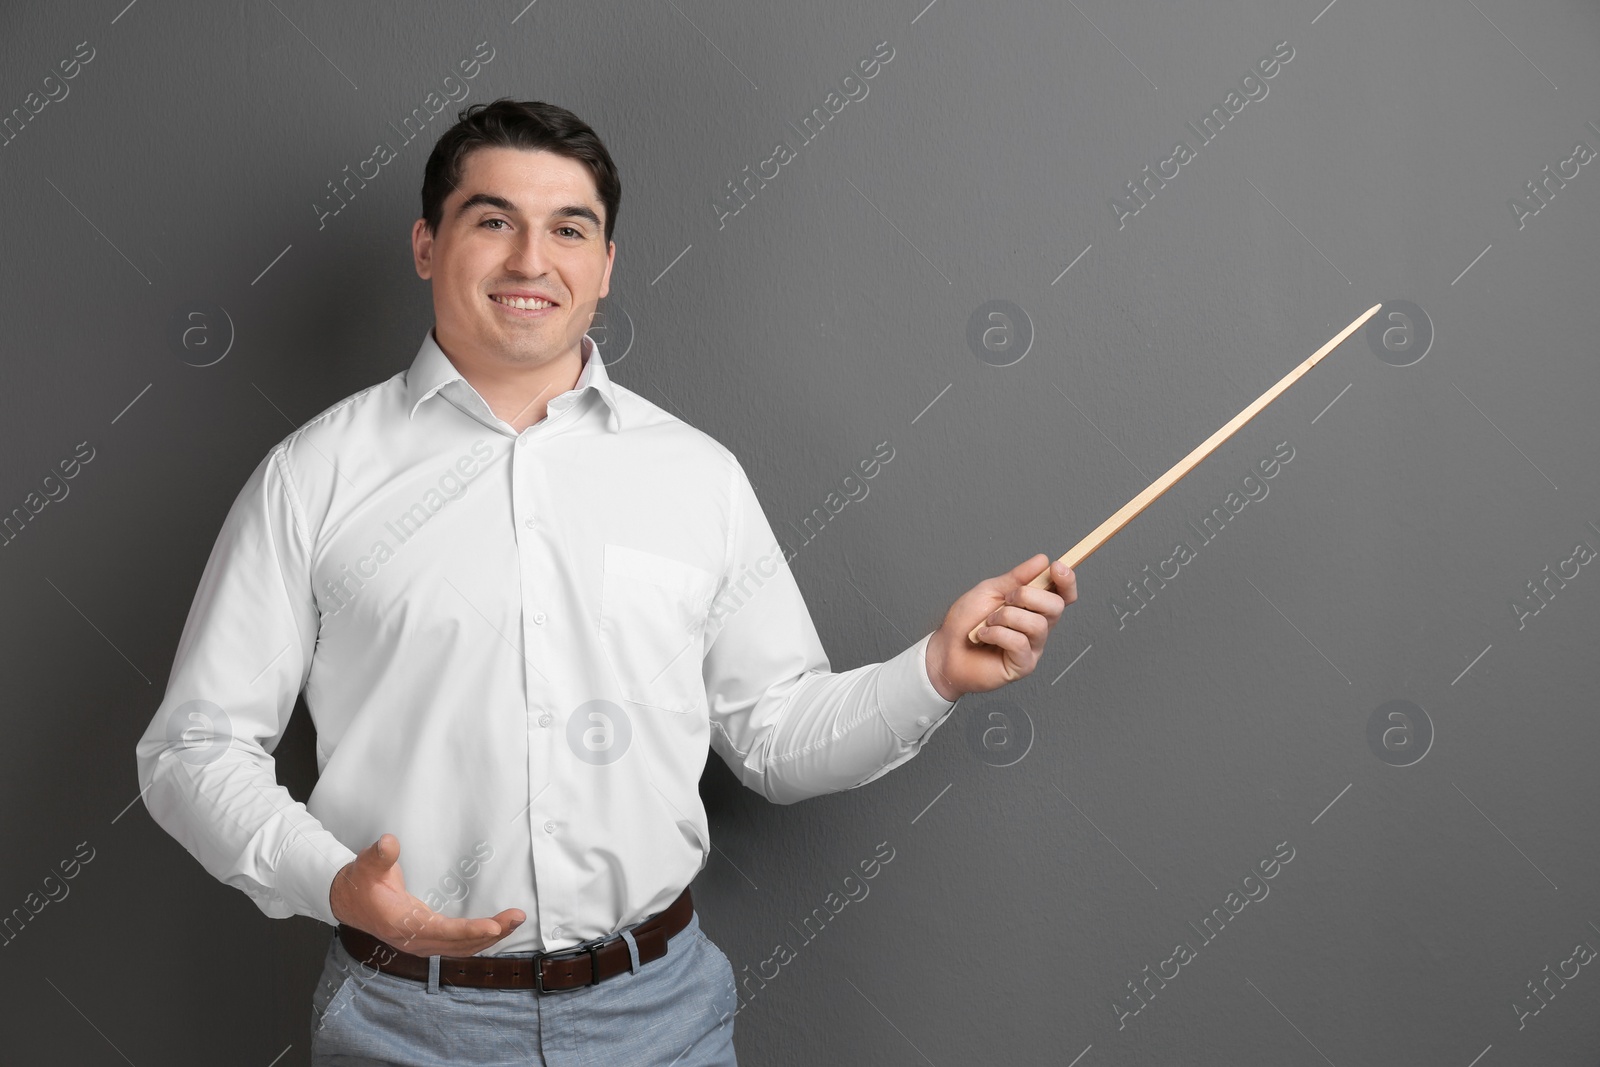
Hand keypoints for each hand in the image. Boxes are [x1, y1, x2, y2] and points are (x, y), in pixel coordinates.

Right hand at [329, 833, 525, 956]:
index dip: (468, 931)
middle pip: (459, 944)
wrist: (347, 900)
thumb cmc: (360, 882)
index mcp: (402, 924)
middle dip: (491, 933)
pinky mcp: (428, 939)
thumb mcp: (366, 864)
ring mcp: (422, 942)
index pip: (441, 932)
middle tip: (516, 917)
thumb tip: (388, 842)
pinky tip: (497, 929)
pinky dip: (479, 939)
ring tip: (514, 920)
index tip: (493, 926)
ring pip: (461, 948)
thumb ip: (379, 855)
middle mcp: (414, 940)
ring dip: (490, 937)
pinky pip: (458, 945)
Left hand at [925, 553, 1076, 699]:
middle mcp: (1038, 626)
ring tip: (988, 622)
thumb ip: (1017, 577)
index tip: (1056, 567)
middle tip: (1005, 600)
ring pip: (1037, 624)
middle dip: (1028, 596)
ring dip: (1006, 617)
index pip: (1064, 594)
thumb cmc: (966, 622)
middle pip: (1056, 606)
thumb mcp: (990, 590)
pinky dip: (996, 634)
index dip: (1067, 580)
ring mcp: (1033, 647)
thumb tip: (1042, 561)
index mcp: (1034, 606)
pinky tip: (983, 635)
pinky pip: (1019, 642)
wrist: (946, 649)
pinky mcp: (1023, 665)